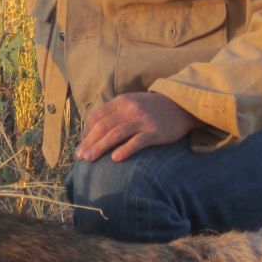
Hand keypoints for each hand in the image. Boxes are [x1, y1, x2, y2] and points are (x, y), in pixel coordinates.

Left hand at [75, 93, 197, 162]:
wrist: (181, 106)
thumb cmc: (152, 109)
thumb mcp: (131, 103)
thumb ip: (114, 113)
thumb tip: (93, 132)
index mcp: (121, 101)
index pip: (97, 116)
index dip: (86, 132)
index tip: (80, 146)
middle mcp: (130, 108)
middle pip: (103, 126)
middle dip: (89, 142)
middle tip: (80, 157)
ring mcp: (143, 119)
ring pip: (116, 133)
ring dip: (100, 147)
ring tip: (89, 159)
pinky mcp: (155, 131)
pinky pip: (137, 141)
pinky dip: (125, 150)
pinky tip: (115, 159)